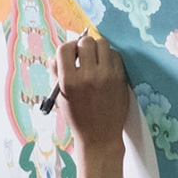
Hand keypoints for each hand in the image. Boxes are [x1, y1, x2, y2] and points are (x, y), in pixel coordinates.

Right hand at [55, 33, 128, 177]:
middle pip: (86, 42)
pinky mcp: (120, 78)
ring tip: (95, 58)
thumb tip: (56, 55)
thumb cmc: (77, 117)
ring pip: (103, 44)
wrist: (99, 136)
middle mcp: (87, 76)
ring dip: (97, 47)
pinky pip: (116, 55)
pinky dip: (110, 56)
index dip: (67, 47)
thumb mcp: (60, 96)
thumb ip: (56, 73)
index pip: (65, 48)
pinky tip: (106, 66)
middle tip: (83, 54)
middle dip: (83, 45)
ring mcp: (106, 76)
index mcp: (68, 81)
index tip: (71, 53)